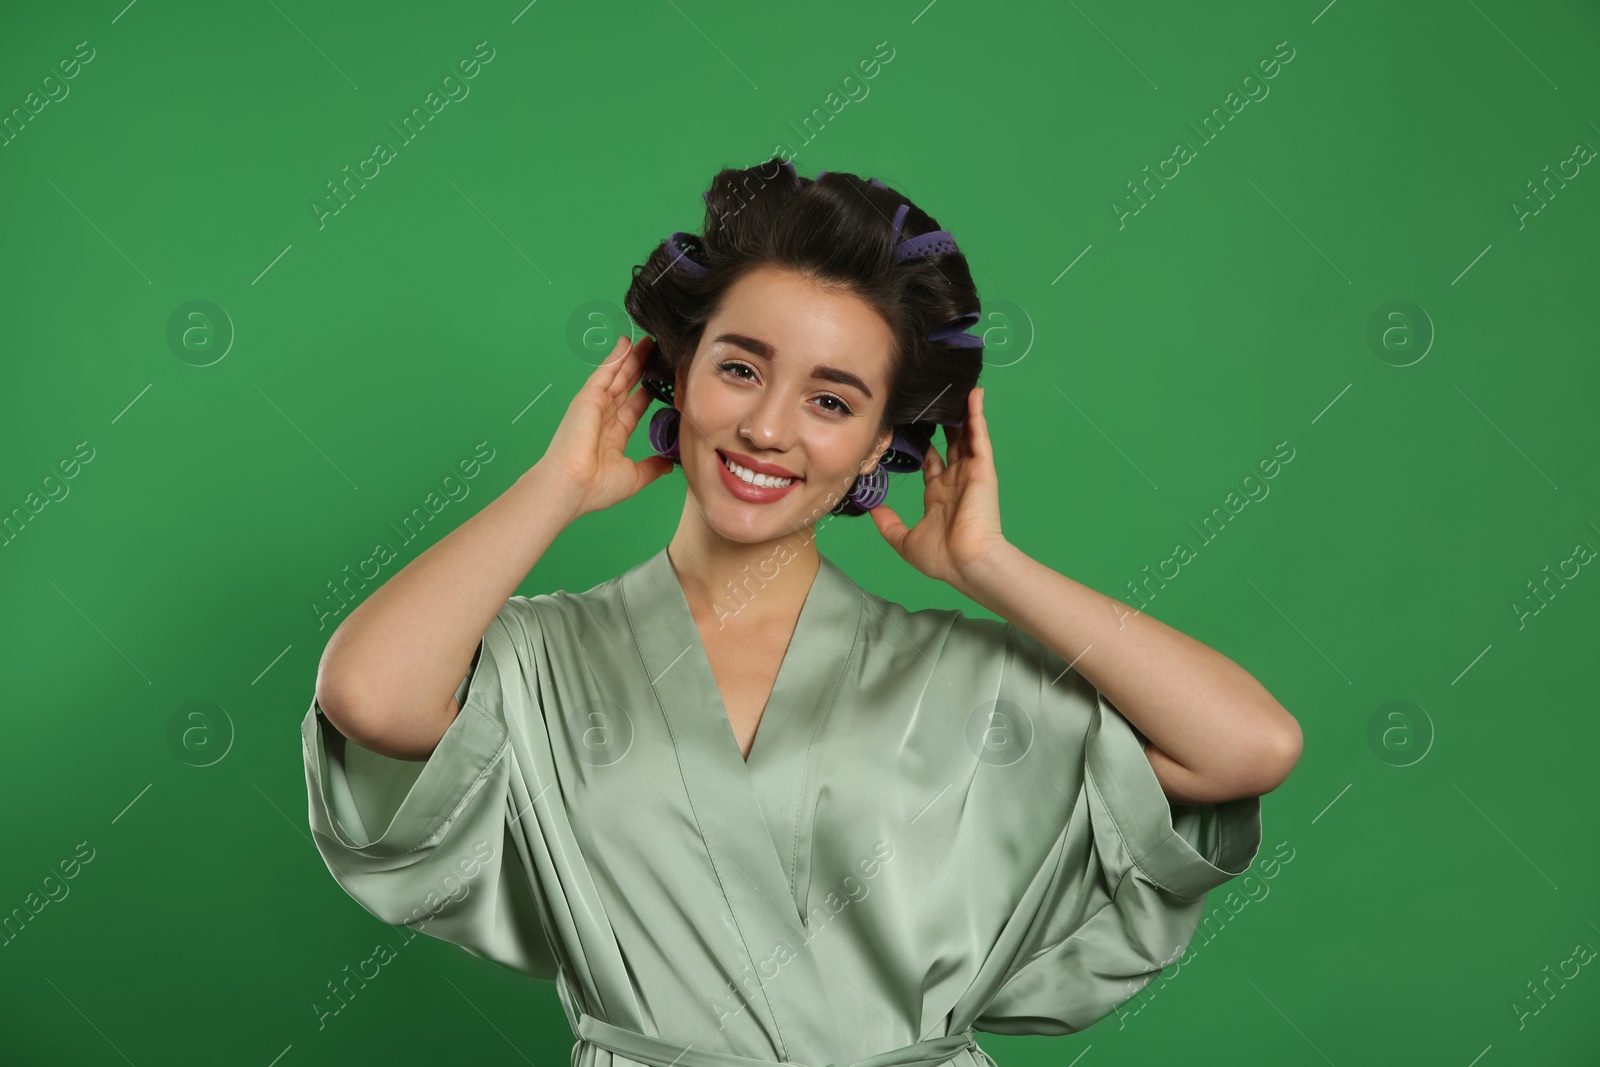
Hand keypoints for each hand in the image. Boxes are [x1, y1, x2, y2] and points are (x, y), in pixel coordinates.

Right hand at [539, 335, 675, 518]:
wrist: (572, 486)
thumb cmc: (595, 487)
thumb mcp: (634, 477)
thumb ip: (652, 467)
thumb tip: (668, 464)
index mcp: (613, 435)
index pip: (635, 407)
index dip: (648, 392)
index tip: (663, 380)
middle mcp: (603, 418)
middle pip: (627, 386)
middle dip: (642, 369)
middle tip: (658, 351)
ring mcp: (595, 405)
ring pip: (618, 375)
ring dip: (632, 358)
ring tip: (648, 341)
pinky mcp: (588, 397)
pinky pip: (605, 372)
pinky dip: (616, 357)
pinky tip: (627, 342)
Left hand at [868, 386, 1008, 591]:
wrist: (967, 562)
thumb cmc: (941, 557)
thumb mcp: (904, 541)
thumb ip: (888, 524)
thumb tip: (872, 510)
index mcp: (939, 497)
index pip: (932, 464)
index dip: (925, 447)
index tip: (914, 429)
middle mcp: (956, 482)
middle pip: (950, 445)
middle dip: (944, 425)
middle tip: (935, 403)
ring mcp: (970, 473)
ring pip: (966, 436)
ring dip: (962, 414)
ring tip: (956, 389)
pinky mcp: (982, 468)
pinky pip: (979, 436)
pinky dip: (977, 415)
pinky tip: (973, 395)